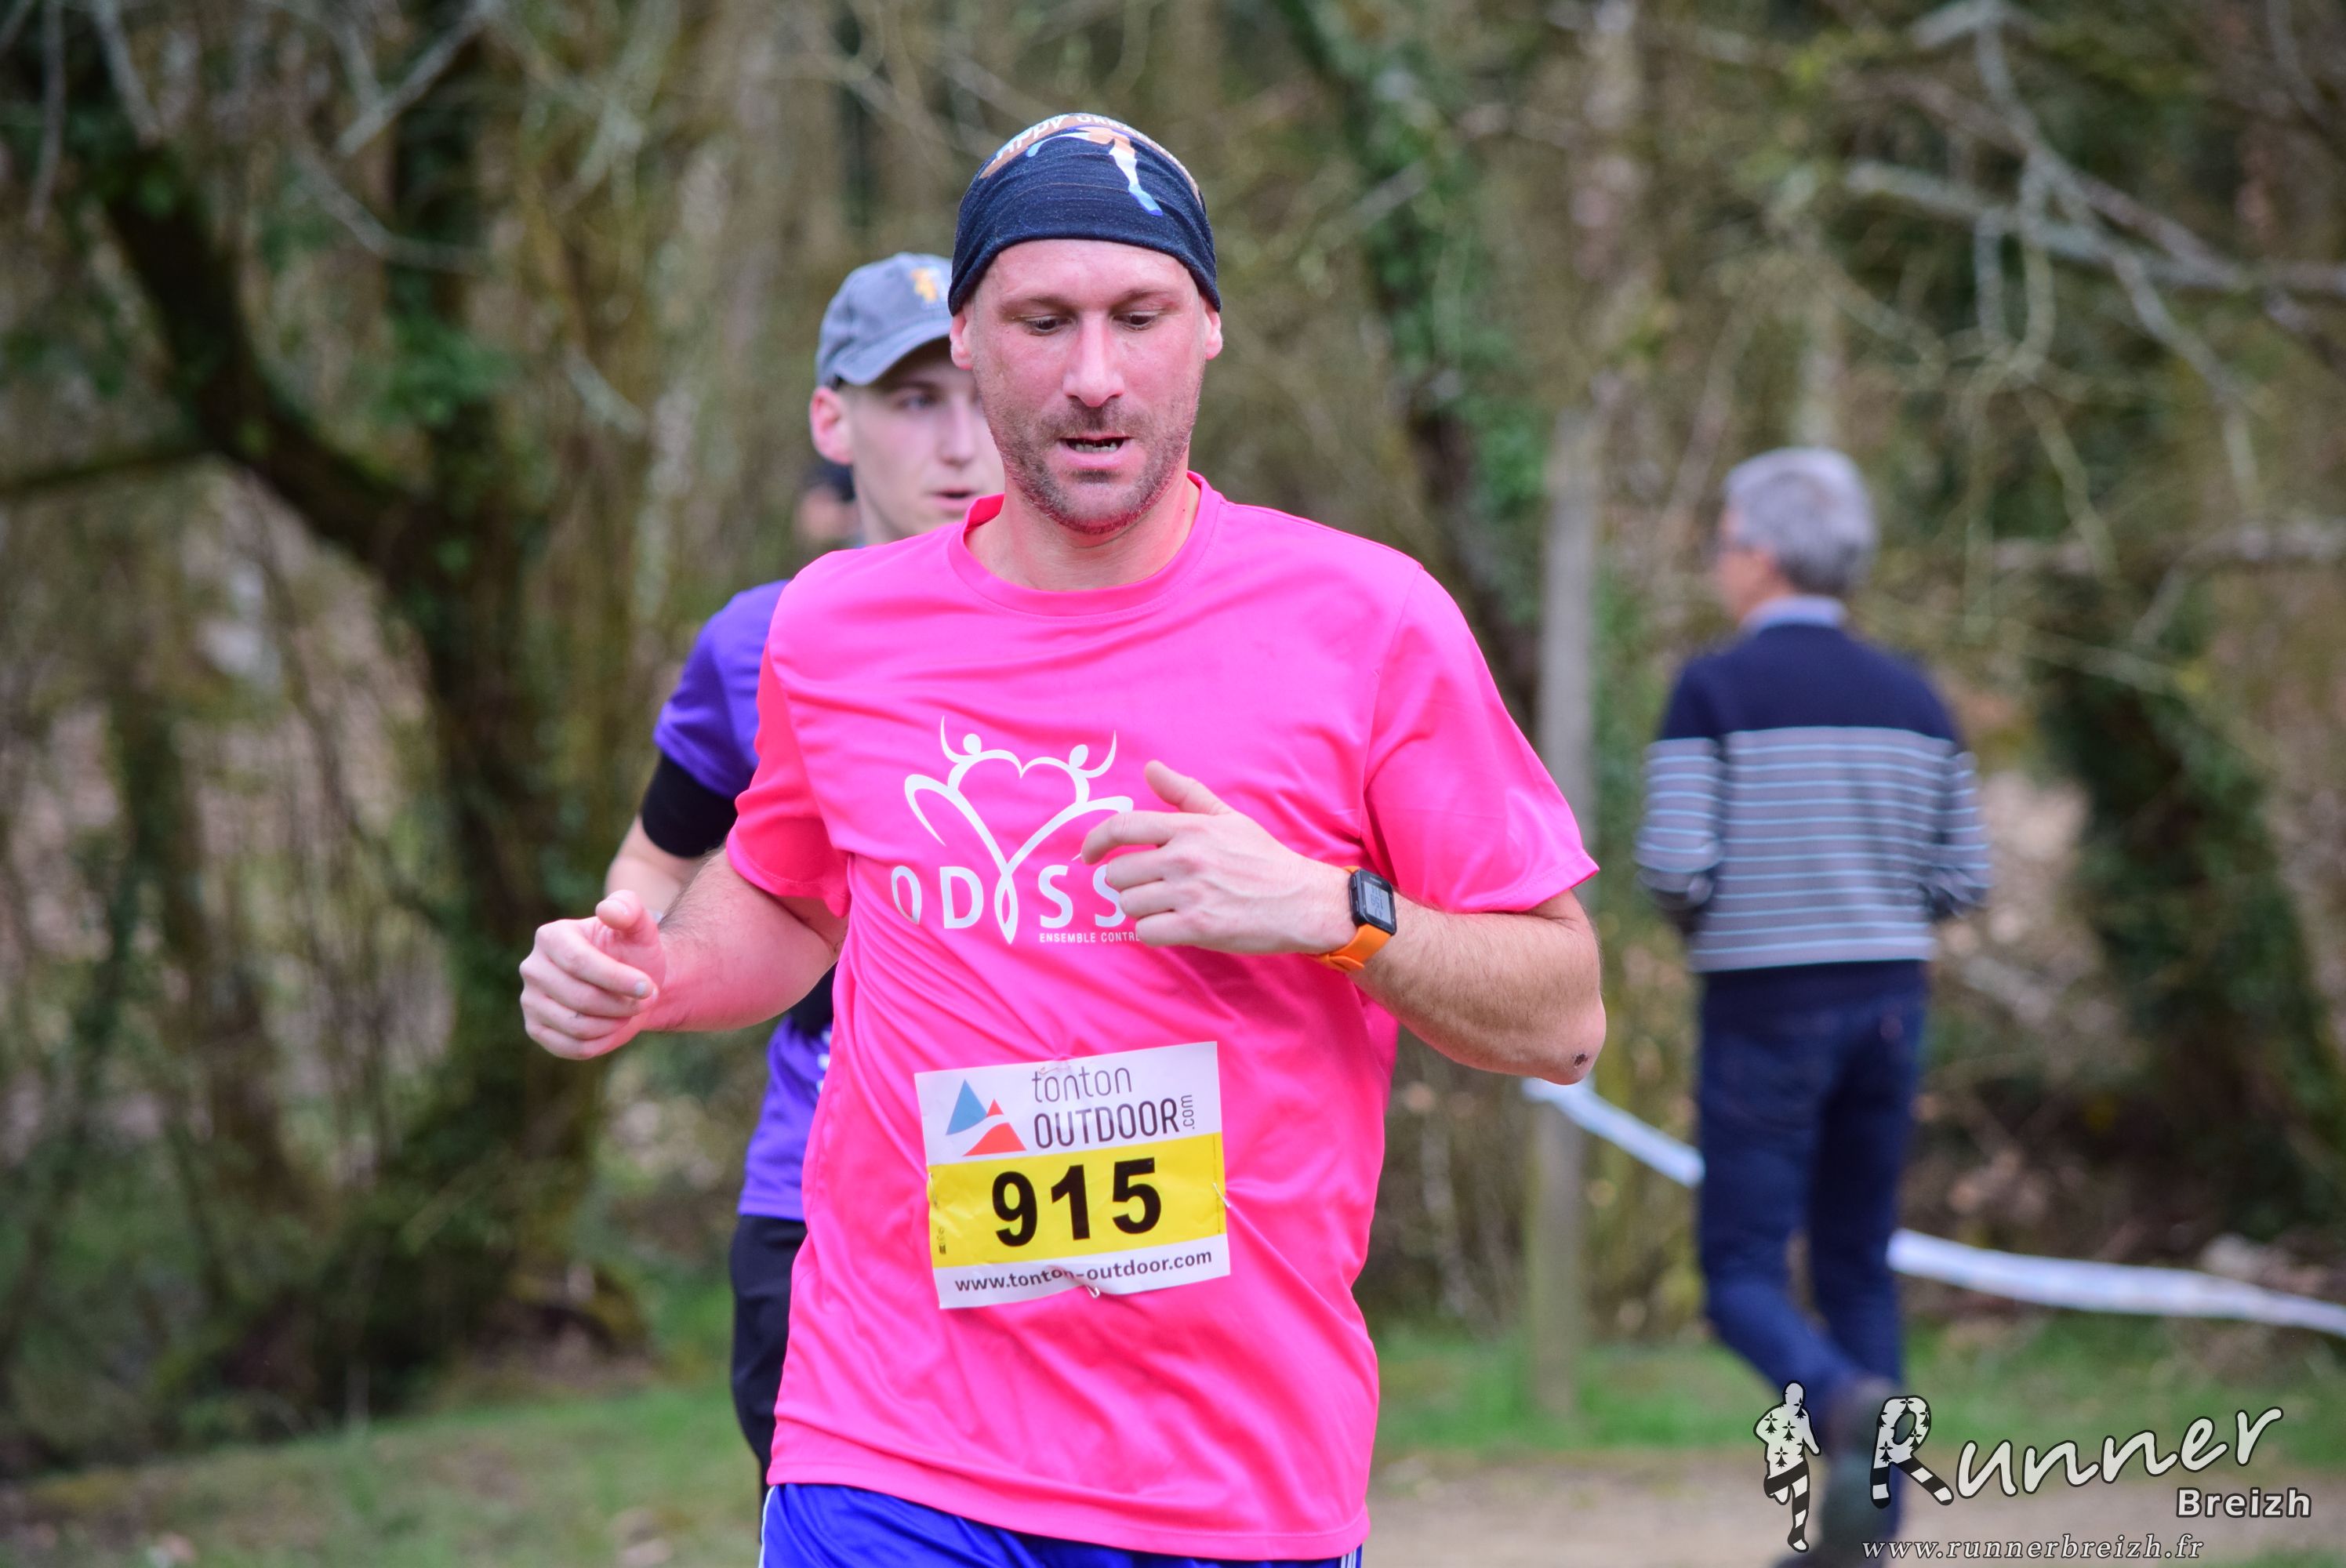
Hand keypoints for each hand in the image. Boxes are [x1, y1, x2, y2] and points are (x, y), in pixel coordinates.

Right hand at [519, 891, 667, 1058]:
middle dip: (621, 1004)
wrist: (630, 983)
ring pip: (576, 1026)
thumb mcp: (639, 928)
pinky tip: (615, 1025)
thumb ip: (629, 910)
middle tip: (646, 999)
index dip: (617, 979)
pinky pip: (571, 1047)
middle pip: (580, 998)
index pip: (579, 963)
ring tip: (630, 1009)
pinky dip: (602, 1041)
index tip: (648, 987)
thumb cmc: (632, 951)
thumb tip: (609, 910)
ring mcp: (530, 1000)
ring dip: (615, 1022)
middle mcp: (533, 968)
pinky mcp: (536, 1029)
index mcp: (551, 936)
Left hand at [1078, 760, 1354, 954]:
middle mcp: (1185, 858)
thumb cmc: (1263, 859)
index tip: (1088, 856)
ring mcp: (1190, 894)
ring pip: (1129, 905)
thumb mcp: (1226, 818)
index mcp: (1190, 828)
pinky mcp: (1197, 928)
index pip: (1123, 827)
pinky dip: (1154, 932)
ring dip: (1141, 909)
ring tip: (1168, 906)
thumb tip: (1150, 769)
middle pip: (1119, 874)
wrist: (1301, 902)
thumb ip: (1185, 793)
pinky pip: (1147, 932)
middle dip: (1128, 883)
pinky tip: (1174, 925)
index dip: (1095, 841)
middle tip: (1151, 887)